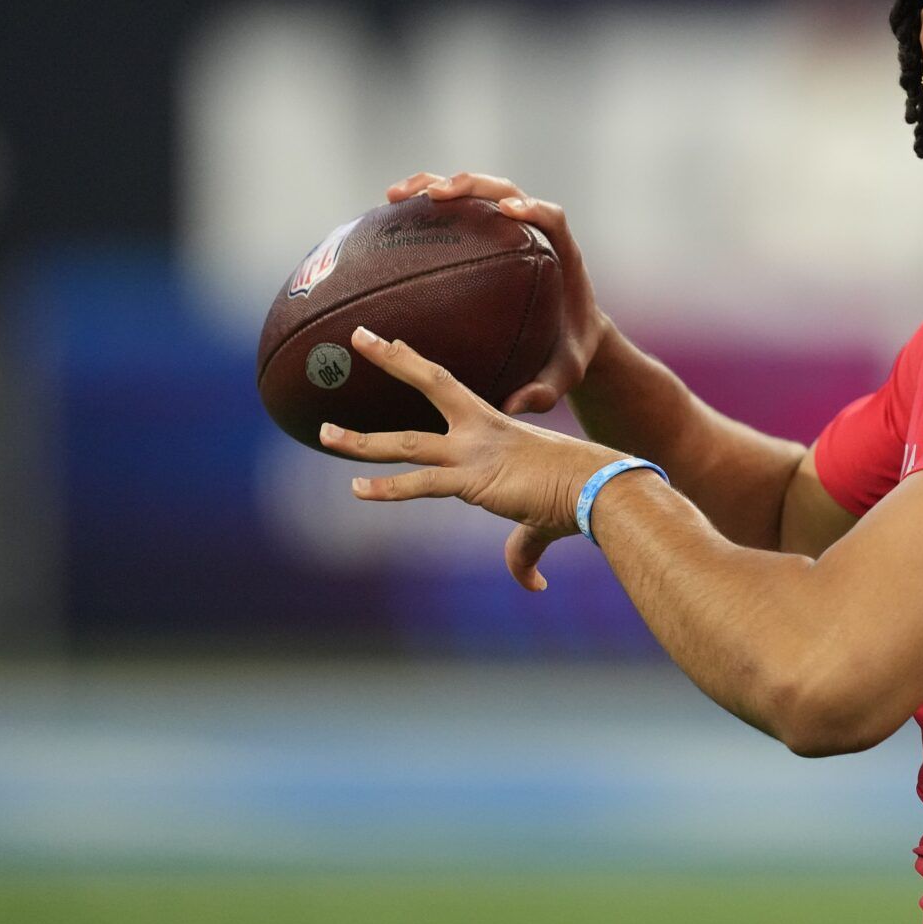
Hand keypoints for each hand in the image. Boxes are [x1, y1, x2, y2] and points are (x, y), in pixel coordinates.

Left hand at [320, 325, 623, 591]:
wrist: (599, 489)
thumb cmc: (580, 496)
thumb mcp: (541, 518)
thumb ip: (522, 551)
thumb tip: (530, 586)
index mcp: (495, 427)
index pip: (448, 384)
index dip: (416, 365)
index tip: (391, 343)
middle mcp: (480, 431)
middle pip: (428, 382)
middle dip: (391, 360)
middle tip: (357, 337)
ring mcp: (474, 452)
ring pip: (407, 440)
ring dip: (362, 440)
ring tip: (324, 433)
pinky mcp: (473, 480)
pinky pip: (420, 483)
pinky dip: (387, 489)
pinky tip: (357, 491)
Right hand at [387, 170, 606, 415]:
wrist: (572, 336)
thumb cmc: (570, 353)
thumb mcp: (564, 374)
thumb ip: (545, 390)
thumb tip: (511, 408)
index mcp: (562, 257)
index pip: (552, 218)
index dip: (533, 208)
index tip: (509, 210)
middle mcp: (535, 233)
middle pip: (506, 190)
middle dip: (472, 185)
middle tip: (437, 194)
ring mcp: (508, 229)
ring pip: (475, 192)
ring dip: (435, 184)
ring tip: (394, 197)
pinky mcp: (486, 235)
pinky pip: (455, 213)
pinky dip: (423, 208)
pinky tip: (386, 215)